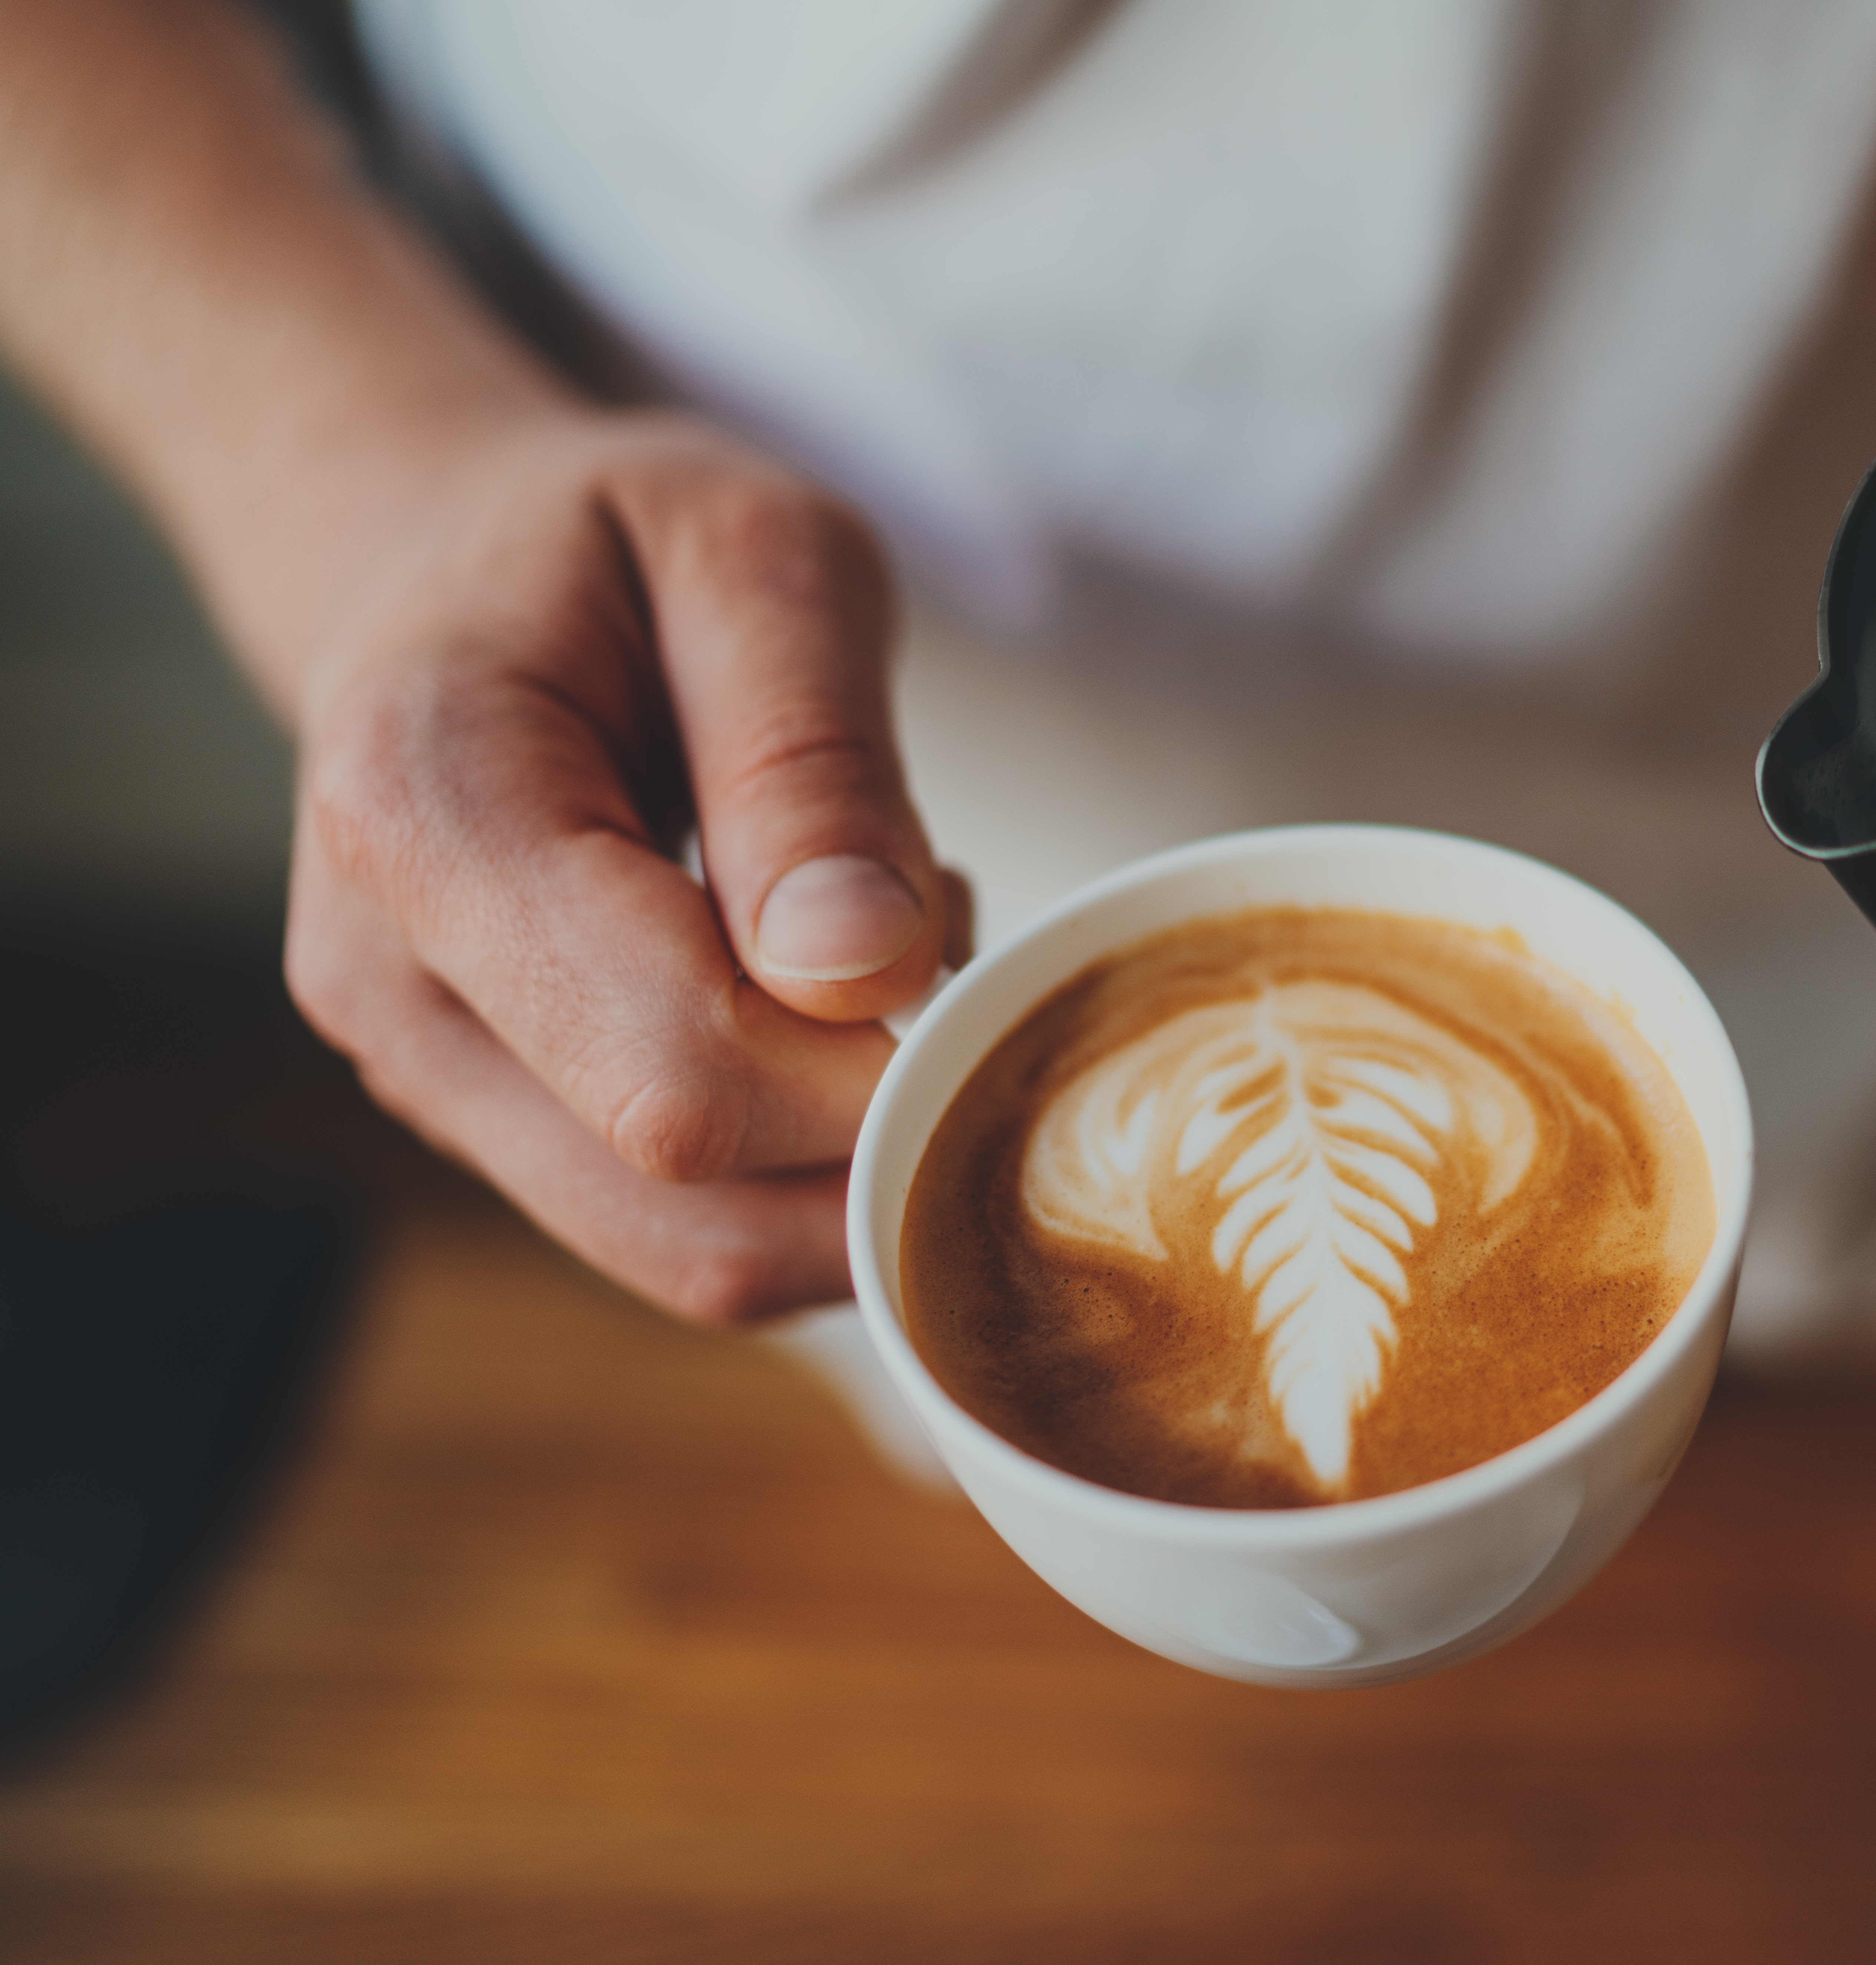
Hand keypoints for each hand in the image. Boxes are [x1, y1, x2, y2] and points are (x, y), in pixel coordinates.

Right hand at [284, 410, 954, 1323]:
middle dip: (881, 1126)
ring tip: (870, 950)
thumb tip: (865, 976)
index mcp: (421, 819)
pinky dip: (806, 1151)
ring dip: (850, 1146)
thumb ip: (811, 759)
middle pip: (689, 1202)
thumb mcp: (753, 556)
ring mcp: (429, 1079)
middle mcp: (387, 989)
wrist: (456, 564)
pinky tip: (817, 1000)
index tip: (969, 950)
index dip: (871, 1071)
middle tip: (939, 937)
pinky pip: (693, 1223)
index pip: (680, 1074)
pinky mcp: (495, 1127)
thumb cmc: (614, 542)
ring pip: (700, 1250)